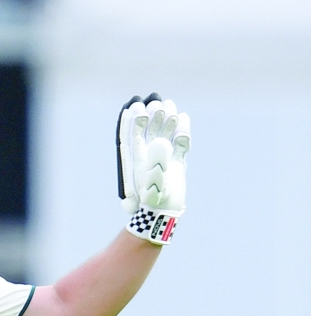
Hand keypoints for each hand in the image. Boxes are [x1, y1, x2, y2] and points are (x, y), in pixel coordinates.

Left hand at [116, 94, 190, 243]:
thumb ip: (156, 162)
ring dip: (166, 120)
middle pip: (149, 131)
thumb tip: (162, 141)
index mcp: (137, 158)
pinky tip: (183, 118)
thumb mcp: (153, 182)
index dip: (133, 121)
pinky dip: (182, 131)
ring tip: (169, 104)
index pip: (133, 135)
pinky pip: (180, 143)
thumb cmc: (154, 200)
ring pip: (165, 134)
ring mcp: (164, 157)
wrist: (165, 212)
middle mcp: (149, 155)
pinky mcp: (177, 162)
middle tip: (155, 103)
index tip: (137, 107)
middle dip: (152, 117)